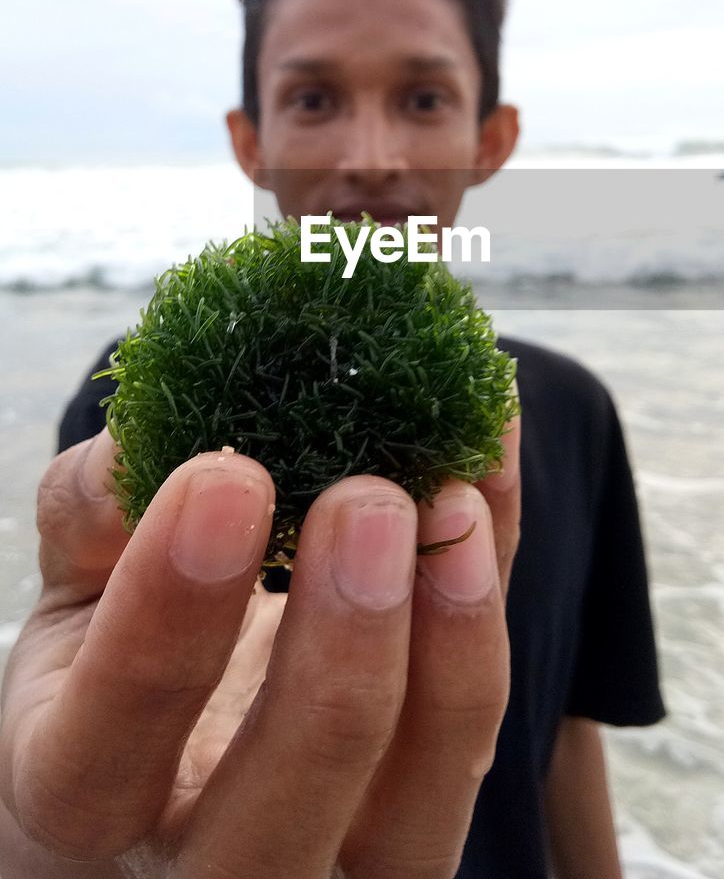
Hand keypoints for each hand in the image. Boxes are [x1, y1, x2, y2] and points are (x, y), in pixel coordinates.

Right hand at [0, 413, 519, 878]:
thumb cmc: (108, 672)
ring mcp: (332, 863)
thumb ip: (87, 524)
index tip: (224, 481)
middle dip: (340, 654)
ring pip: (419, 804)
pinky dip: (495, 595)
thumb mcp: (71, 601)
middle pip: (285, 812)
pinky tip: (486, 480)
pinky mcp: (419, 821)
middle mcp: (211, 868)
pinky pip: (477, 723)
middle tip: (365, 503)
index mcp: (82, 806)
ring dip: (454, 647)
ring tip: (451, 498)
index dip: (165, 621)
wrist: (173, 763)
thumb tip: (135, 449)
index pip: (110, 746)